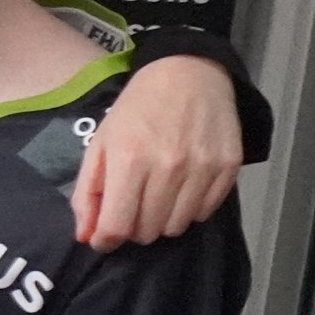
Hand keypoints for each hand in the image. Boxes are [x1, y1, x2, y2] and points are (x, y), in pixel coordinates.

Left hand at [70, 53, 242, 249]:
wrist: (189, 74)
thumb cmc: (137, 109)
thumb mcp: (100, 144)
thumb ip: (87, 192)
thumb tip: (86, 236)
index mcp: (129, 159)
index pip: (117, 225)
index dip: (106, 240)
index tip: (104, 237)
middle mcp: (168, 166)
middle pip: (147, 231)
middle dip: (133, 228)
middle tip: (132, 208)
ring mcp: (202, 167)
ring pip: (176, 227)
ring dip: (161, 221)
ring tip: (157, 196)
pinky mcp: (228, 167)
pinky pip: (204, 212)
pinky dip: (189, 209)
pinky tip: (181, 188)